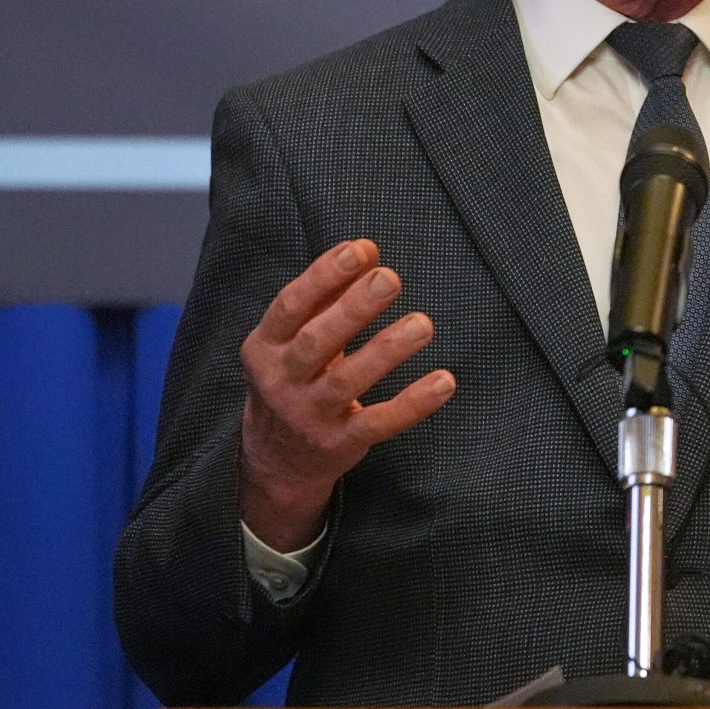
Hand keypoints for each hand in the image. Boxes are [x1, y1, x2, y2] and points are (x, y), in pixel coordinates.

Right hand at [238, 239, 454, 551]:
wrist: (276, 460)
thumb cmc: (295, 378)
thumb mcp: (294, 337)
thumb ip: (328, 295)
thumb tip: (367, 249)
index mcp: (265, 346)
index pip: (290, 306)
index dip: (322, 276)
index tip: (358, 250)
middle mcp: (281, 381)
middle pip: (316, 342)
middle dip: (353, 309)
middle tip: (390, 278)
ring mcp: (309, 415)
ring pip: (347, 382)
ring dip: (386, 351)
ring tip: (422, 324)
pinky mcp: (340, 443)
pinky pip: (379, 422)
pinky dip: (413, 404)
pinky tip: (444, 381)